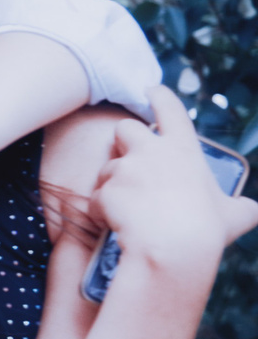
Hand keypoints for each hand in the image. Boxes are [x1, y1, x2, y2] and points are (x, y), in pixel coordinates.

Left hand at [95, 86, 257, 283]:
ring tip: (131, 210)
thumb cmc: (206, 231)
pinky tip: (117, 226)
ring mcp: (124, 168)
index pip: (169, 109)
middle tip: (132, 164)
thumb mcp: (234, 216)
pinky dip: (102, 211)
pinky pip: (96, 198)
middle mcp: (150, 151)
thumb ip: (242, 208)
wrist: (173, 249)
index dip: (159, 96)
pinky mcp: (105, 190)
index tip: (150, 90)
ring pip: (106, 168)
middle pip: (124, 128)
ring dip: (112, 184)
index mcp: (183, 149)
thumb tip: (253, 211)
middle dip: (123, 141)